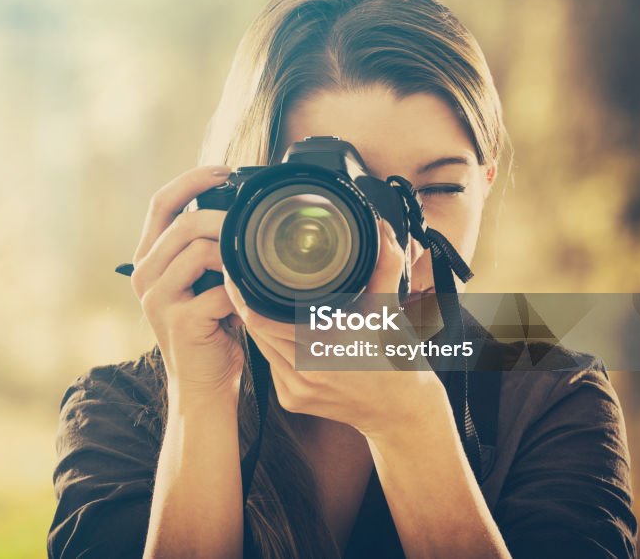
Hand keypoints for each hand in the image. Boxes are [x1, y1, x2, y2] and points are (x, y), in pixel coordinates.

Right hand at [131, 166, 245, 404]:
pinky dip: (242, 290)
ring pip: (199, 251)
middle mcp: (144, 275)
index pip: (161, 202)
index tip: (225, 171)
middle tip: (251, 224)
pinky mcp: (180, 322)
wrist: (203, 387)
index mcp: (148, 259)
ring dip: (234, 254)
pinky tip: (252, 299)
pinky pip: (218, 290)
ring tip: (252, 266)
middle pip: (183, 223)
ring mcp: (158, 300)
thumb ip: (208, 248)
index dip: (192, 179)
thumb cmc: (210, 329)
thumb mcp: (202, 281)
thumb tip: (239, 209)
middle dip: (223, 217)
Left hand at [224, 218, 448, 437]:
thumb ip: (384, 264)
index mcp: (324, 345)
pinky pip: (270, 364)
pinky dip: (273, 346)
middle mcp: (304, 372)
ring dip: (259, 325)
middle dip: (248, 305)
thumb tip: (381, 227)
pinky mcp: (290, 401)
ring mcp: (294, 390)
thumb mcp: (389, 308)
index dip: (244, 294)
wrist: (401, 412)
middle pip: (255, 330)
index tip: (238, 271)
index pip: (261, 317)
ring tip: (259, 300)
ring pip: (260, 346)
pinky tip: (282, 333)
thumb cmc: (396, 358)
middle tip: (242, 278)